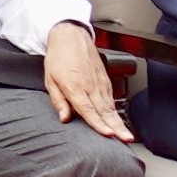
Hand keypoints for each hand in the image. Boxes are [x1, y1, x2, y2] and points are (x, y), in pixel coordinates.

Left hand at [43, 23, 134, 142]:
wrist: (71, 37)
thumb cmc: (58, 58)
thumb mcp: (50, 80)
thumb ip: (58, 101)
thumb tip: (64, 117)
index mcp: (75, 87)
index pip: (88, 110)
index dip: (98, 124)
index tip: (107, 134)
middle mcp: (90, 86)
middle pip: (105, 111)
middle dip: (116, 127)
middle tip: (126, 139)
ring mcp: (100, 83)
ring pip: (111, 106)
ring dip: (119, 122)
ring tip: (127, 136)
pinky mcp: (105, 80)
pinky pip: (111, 99)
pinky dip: (116, 111)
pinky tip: (118, 121)